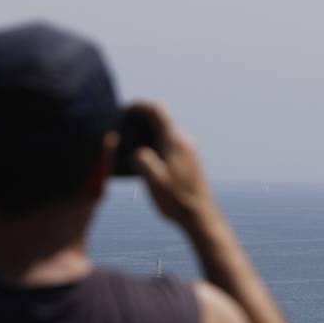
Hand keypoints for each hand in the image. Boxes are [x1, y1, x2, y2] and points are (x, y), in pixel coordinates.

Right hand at [125, 102, 219, 229]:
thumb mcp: (153, 179)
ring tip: (130, 143)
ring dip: (148, 134)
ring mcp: (189, 150)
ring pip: (165, 133)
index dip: (140, 106)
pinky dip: (156, 144)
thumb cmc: (177, 198)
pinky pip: (170, 144)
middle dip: (141, 120)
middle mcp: (184, 141)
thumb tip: (137, 151)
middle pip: (161, 120)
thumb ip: (142, 159)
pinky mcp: (190, 160)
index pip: (157, 111)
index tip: (125, 109)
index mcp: (174, 141)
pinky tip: (145, 159)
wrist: (200, 216)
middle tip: (123, 126)